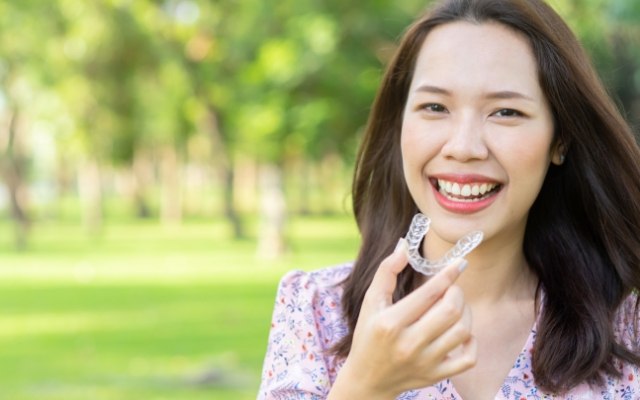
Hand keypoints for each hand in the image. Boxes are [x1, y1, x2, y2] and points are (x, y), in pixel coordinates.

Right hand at [329, 238, 476, 398]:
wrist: (367, 379)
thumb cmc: (368, 335)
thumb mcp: (370, 302)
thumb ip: (386, 271)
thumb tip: (405, 245)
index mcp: (390, 323)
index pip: (429, 293)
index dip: (448, 274)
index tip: (460, 263)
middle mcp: (408, 344)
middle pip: (450, 310)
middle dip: (456, 292)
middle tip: (451, 288)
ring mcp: (424, 362)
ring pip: (462, 331)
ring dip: (465, 312)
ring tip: (454, 307)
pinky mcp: (436, 375)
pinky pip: (468, 358)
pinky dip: (471, 341)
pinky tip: (460, 332)